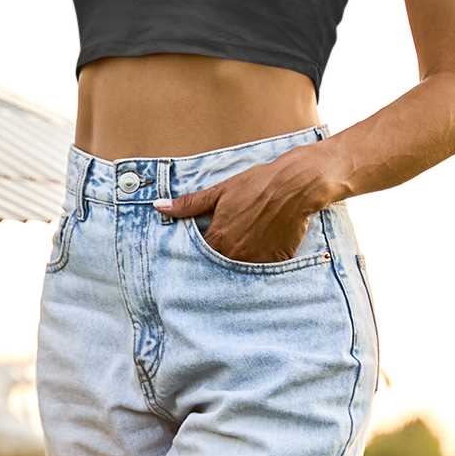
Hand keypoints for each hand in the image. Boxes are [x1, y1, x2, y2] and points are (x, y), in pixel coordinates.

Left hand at [155, 156, 325, 263]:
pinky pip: (263, 270)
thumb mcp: (220, 191)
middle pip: (220, 265)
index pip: (200, 255)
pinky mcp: (276, 261)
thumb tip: (159, 206)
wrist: (295, 185)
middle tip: (230, 242)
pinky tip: (264, 246)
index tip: (207, 242)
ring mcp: (257, 260)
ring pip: (241, 269)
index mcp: (218, 238)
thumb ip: (189, 205)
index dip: (201, 249)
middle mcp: (236, 254)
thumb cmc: (257, 184)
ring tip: (247, 244)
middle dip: (220, 257)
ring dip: (240, 261)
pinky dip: (261, 262)